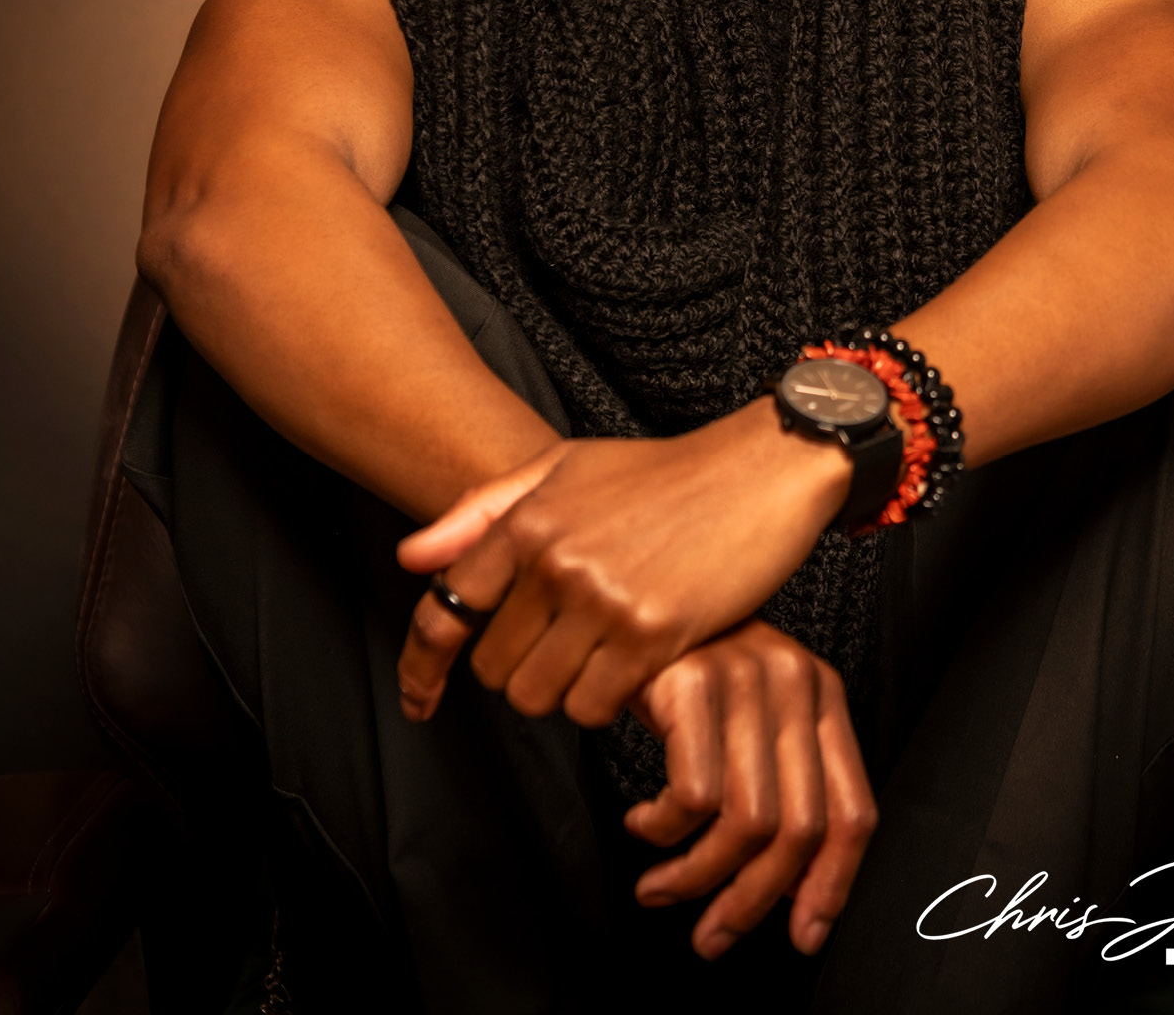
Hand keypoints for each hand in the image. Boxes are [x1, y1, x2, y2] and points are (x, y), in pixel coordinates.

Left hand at [395, 397, 851, 725]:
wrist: (760, 468)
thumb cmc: (663, 471)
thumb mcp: (567, 466)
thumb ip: (484, 510)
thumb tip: (412, 558)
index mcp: (529, 519)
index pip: (445, 609)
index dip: (421, 665)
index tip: (419, 700)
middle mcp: (557, 561)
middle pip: (494, 669)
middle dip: (521, 670)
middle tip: (563, 649)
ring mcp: (605, 599)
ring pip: (541, 697)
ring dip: (565, 691)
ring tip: (601, 656)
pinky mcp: (654, 633)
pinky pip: (596, 707)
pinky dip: (609, 701)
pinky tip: (634, 668)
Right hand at [627, 620, 876, 959]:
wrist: (630, 601)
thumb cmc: (687, 667)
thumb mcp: (750, 716)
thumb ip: (779, 787)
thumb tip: (790, 895)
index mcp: (822, 695)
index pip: (853, 811)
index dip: (832, 887)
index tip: (802, 935)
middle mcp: (795, 682)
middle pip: (798, 830)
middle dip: (751, 903)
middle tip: (712, 935)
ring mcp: (747, 677)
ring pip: (745, 823)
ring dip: (695, 878)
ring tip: (661, 886)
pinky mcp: (693, 680)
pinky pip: (691, 795)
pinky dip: (662, 831)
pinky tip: (643, 823)